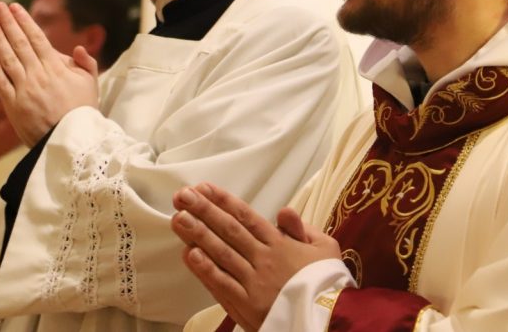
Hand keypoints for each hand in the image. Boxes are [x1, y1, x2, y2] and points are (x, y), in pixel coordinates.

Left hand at [0, 2, 99, 145]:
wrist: (69, 139)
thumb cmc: (83, 110)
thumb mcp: (92, 84)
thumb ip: (86, 63)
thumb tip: (76, 48)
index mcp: (56, 67)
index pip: (36, 38)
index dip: (24, 21)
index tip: (15, 7)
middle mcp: (37, 74)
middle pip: (19, 43)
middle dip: (7, 22)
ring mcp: (23, 88)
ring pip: (7, 58)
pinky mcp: (13, 104)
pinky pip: (0, 81)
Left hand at [171, 183, 340, 331]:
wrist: (330, 319)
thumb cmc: (326, 281)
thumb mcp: (325, 247)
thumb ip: (302, 228)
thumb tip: (283, 210)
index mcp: (281, 243)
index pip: (246, 216)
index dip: (223, 201)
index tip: (204, 188)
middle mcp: (264, 258)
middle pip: (229, 230)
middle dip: (204, 211)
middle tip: (182, 196)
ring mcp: (253, 281)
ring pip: (221, 253)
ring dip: (198, 235)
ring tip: (178, 218)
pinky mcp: (246, 305)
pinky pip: (222, 284)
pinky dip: (205, 269)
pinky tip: (189, 255)